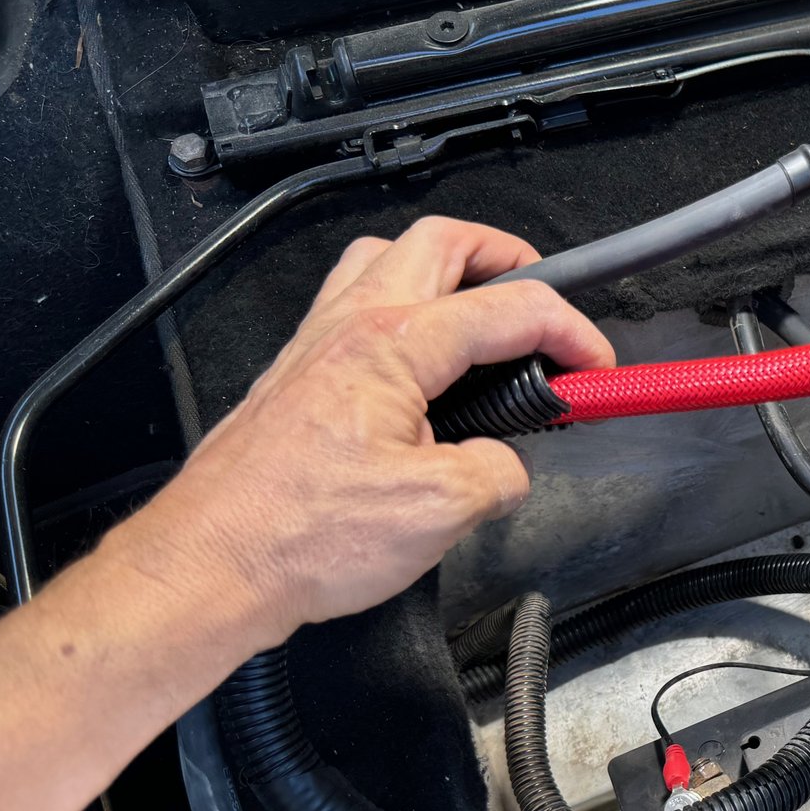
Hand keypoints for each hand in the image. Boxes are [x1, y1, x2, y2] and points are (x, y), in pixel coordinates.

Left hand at [107, 217, 613, 648]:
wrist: (210, 567)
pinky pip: (357, 307)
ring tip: (488, 319)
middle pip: (441, 243)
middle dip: (510, 260)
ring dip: (449, 275)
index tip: (598, 370)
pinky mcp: (300, 377)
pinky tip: (425, 368)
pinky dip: (406, 313)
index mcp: (392, 343)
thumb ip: (497, 472)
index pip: (510, 307)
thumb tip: (508, 465)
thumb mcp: (439, 511)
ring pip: (390, 262)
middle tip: (547, 306)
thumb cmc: (298, 537)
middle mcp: (350, 327)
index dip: (572, 332)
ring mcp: (317, 346)